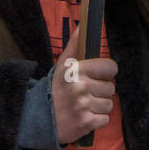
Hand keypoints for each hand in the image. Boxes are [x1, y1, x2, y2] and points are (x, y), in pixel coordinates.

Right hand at [52, 25, 117, 144]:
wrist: (38, 119)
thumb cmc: (55, 90)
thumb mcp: (62, 66)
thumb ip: (74, 45)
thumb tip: (82, 26)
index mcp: (76, 70)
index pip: (110, 67)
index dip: (107, 72)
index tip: (99, 76)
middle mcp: (80, 87)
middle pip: (111, 88)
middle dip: (100, 91)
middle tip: (86, 94)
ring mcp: (83, 106)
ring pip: (109, 104)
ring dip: (99, 106)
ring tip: (84, 105)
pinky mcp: (85, 123)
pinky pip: (105, 119)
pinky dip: (97, 120)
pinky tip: (84, 116)